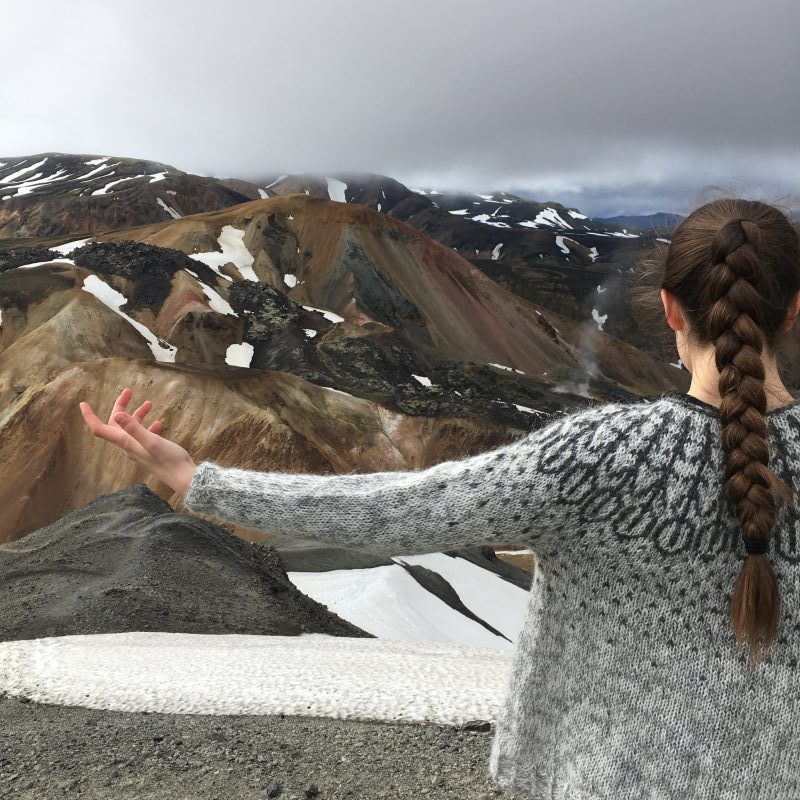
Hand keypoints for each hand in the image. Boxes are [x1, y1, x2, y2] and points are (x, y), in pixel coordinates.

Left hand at [79, 388, 196, 496]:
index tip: (83, 404)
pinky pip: (144, 435)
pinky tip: (159, 423)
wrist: (183, 477)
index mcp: (126, 442)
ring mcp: (139, 449)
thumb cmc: (169, 460)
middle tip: (129, 391)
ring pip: (132, 428)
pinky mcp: (149, 451)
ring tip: (149, 403)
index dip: (90, 416)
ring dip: (138, 414)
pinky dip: (148, 426)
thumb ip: (135, 429)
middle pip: (116, 424)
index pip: (100, 429)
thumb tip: (117, 414)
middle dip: (120, 406)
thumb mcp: (152, 441)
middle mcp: (129, 446)